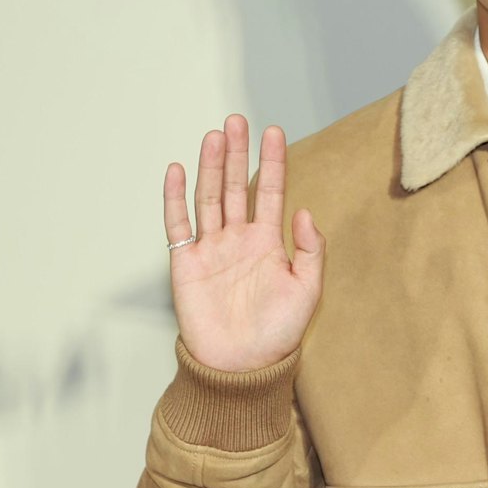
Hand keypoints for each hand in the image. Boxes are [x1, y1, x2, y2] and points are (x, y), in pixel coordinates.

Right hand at [162, 113, 323, 371]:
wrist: (241, 367)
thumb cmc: (277, 334)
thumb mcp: (308, 290)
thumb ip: (310, 250)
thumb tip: (305, 212)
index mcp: (269, 242)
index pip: (270, 191)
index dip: (272, 162)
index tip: (273, 131)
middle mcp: (239, 238)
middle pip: (236, 185)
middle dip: (237, 153)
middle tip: (237, 120)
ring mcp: (211, 248)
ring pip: (209, 197)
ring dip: (211, 166)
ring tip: (215, 135)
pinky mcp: (186, 263)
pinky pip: (178, 224)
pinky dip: (176, 197)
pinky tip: (179, 170)